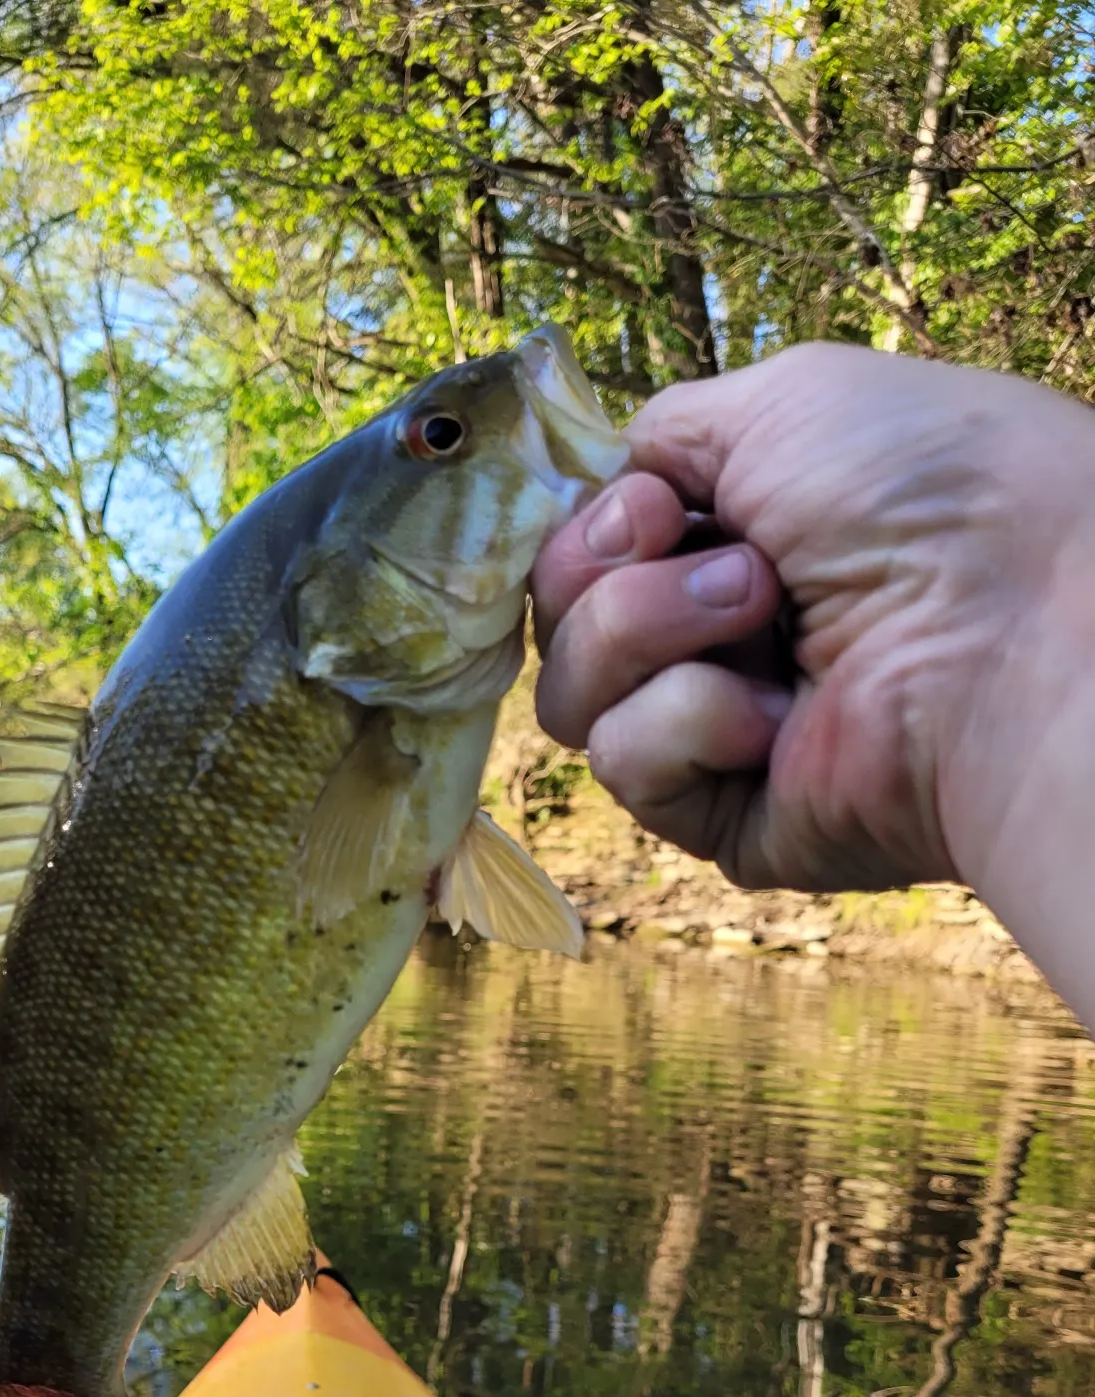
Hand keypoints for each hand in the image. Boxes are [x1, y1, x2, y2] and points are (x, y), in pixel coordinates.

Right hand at [531, 343, 1094, 1010]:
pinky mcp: (720, 816)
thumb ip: (667, 432)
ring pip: (569, 694)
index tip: (656, 507)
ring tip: (761, 616)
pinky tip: (773, 718)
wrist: (1016, 625)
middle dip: (614, 572)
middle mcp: (711, 636)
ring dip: (645, 633)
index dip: (591, 525)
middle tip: (742, 564)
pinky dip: (688, 722)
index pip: (583, 549)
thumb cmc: (927, 492)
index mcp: (728, 541)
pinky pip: (624, 762)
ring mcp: (712, 728)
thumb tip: (619, 484)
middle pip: (559, 617)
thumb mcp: (784, 401)